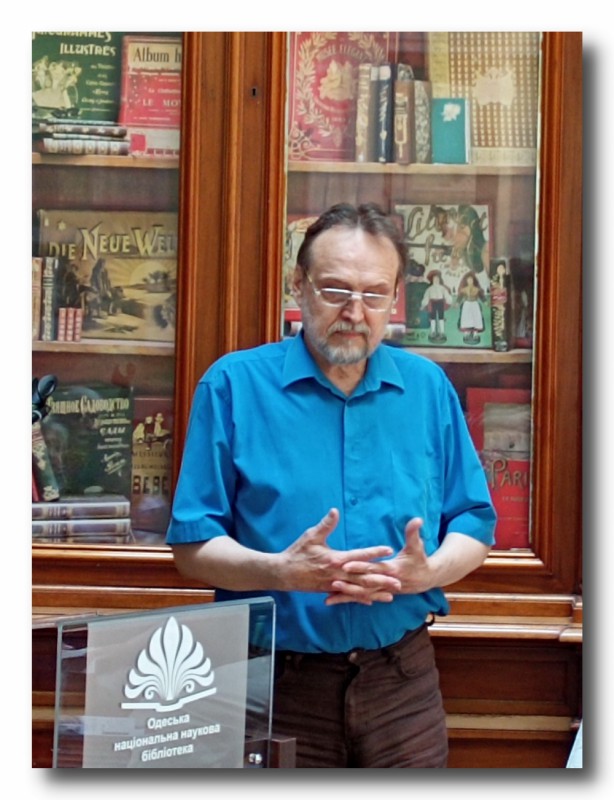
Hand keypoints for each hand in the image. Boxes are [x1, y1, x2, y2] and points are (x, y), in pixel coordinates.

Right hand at [279, 508, 400, 601]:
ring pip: (359, 589)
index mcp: (335, 558)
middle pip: (364, 576)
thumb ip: (325, 525)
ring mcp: (335, 584)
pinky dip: (361, 598)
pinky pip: (349, 595)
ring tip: (392, 594)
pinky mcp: (330, 590)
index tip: (389, 550)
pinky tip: (372, 600)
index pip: (359, 555)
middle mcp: (338, 573)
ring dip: (376, 591)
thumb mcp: (311, 536)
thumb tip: (335, 511)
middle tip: (399, 580)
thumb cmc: (297, 552)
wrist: (284, 573)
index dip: (374, 552)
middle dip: (382, 578)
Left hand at [326, 517, 432, 604]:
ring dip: (346, 595)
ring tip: (329, 595)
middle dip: (349, 583)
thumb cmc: (419, 560)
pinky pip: (360, 598)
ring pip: (361, 594)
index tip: (346, 564)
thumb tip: (417, 519)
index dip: (360, 566)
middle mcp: (385, 582)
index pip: (373, 568)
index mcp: (392, 569)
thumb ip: (413, 533)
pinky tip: (332, 600)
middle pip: (364, 583)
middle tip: (332, 581)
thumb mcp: (417, 546)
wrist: (426, 579)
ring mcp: (381, 590)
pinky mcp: (377, 592)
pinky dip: (348, 599)